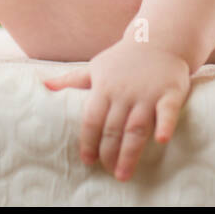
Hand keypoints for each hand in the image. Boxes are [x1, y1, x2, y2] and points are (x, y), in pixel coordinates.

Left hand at [43, 37, 190, 181]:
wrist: (159, 39)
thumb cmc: (124, 58)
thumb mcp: (96, 66)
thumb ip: (72, 79)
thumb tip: (44, 84)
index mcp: (104, 87)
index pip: (92, 119)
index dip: (88, 141)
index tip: (88, 161)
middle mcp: (124, 93)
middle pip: (113, 129)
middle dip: (109, 154)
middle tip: (109, 173)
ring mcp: (147, 94)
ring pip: (136, 127)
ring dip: (130, 152)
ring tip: (124, 174)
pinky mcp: (170, 93)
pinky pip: (168, 111)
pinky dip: (165, 125)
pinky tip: (161, 140)